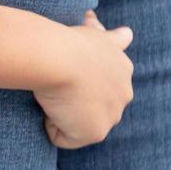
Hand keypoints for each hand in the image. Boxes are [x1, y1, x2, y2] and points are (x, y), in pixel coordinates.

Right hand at [33, 11, 133, 148]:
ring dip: (64, 112)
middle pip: (98, 104)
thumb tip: (127, 32)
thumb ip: (113, 36)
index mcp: (122, 67)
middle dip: (78, 99)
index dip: (86, 79)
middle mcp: (123, 93)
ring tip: (48, 95)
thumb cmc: (69, 41)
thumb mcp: (95, 33)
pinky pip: (65, 137)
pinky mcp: (94, 132)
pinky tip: (43, 108)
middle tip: (55, 83)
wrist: (60, 58)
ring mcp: (111, 115)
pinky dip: (50, 125)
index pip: (108, 79)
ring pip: (82, 121)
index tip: (69, 71)